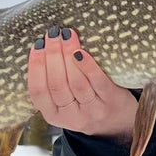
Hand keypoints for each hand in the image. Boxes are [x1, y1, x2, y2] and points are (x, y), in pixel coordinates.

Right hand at [27, 27, 137, 144]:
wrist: (119, 121)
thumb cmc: (86, 103)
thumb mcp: (64, 103)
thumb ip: (53, 82)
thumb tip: (43, 46)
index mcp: (53, 115)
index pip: (38, 91)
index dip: (36, 67)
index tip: (37, 45)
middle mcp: (72, 117)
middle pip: (57, 85)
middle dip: (52, 56)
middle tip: (53, 34)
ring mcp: (92, 110)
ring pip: (76, 82)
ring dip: (68, 55)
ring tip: (66, 35)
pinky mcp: (111, 101)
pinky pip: (97, 82)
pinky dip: (87, 66)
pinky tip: (81, 51)